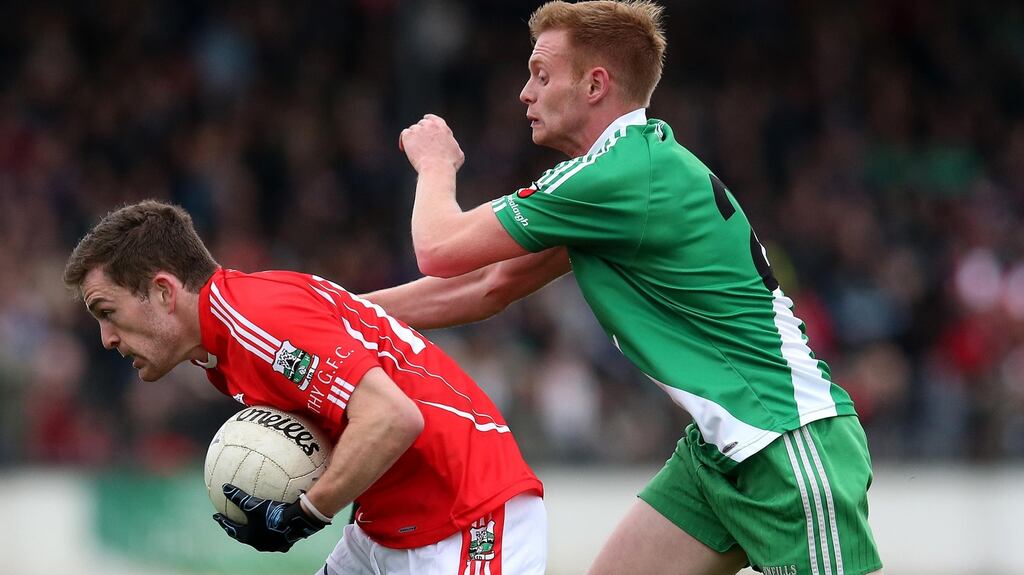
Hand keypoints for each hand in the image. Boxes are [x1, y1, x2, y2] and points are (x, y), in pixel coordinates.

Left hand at [212, 483, 328, 552]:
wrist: (295, 524)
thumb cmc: (272, 514)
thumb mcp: (253, 504)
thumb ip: (239, 497)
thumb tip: (224, 487)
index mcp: (249, 536)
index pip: (231, 529)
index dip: (224, 522)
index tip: (217, 516)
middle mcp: (259, 544)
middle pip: (245, 536)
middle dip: (239, 528)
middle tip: (235, 521)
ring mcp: (272, 546)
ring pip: (261, 539)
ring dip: (257, 532)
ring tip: (258, 524)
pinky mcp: (285, 544)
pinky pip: (277, 537)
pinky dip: (274, 531)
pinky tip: (279, 524)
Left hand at [399, 114, 464, 172]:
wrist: (436, 168)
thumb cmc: (449, 164)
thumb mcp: (458, 154)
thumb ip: (453, 146)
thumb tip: (451, 147)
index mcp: (442, 127)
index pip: (433, 118)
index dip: (429, 120)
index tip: (426, 122)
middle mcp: (429, 125)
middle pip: (422, 123)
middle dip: (421, 131)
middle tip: (419, 141)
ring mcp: (418, 130)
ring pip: (413, 129)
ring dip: (413, 137)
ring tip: (414, 149)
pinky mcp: (409, 136)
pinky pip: (404, 134)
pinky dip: (403, 140)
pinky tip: (404, 148)